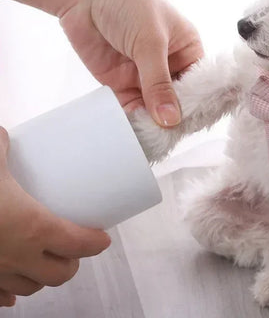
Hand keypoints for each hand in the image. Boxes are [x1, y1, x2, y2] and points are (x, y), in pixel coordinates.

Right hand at [0, 127, 110, 306]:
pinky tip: (11, 283)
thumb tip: (4, 135)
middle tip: (74, 247)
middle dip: (72, 262)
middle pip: (59, 274)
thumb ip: (3, 147)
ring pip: (30, 287)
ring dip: (43, 275)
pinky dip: (10, 290)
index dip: (95, 243)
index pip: (78, 244)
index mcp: (34, 228)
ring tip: (46, 259)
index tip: (102, 238)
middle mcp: (18, 257)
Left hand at [60, 0, 202, 126]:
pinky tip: (136, 134)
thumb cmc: (128, 2)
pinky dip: (133, 121)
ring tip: (155, 142)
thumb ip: (159, 83)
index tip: (194, 126)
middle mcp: (168, 65)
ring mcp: (144, 75)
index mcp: (186, 49)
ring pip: (154, 107)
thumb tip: (170, 120)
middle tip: (172, 139)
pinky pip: (131, 107)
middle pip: (177, 99)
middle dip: (175, 117)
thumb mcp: (150, 41)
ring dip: (153, 123)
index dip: (197, 104)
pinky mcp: (121, 83)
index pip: (198, 83)